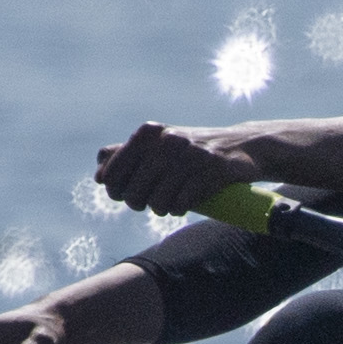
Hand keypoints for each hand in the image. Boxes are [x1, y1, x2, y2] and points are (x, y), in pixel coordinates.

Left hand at [94, 122, 256, 215]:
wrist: (242, 145)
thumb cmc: (193, 149)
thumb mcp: (159, 143)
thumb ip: (126, 154)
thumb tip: (99, 173)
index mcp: (148, 133)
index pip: (112, 173)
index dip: (115, 189)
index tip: (125, 194)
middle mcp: (166, 141)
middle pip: (133, 192)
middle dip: (138, 203)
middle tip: (150, 202)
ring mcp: (190, 156)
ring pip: (157, 202)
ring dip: (161, 209)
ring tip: (168, 205)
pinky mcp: (212, 171)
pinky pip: (181, 204)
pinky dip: (178, 210)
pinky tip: (182, 205)